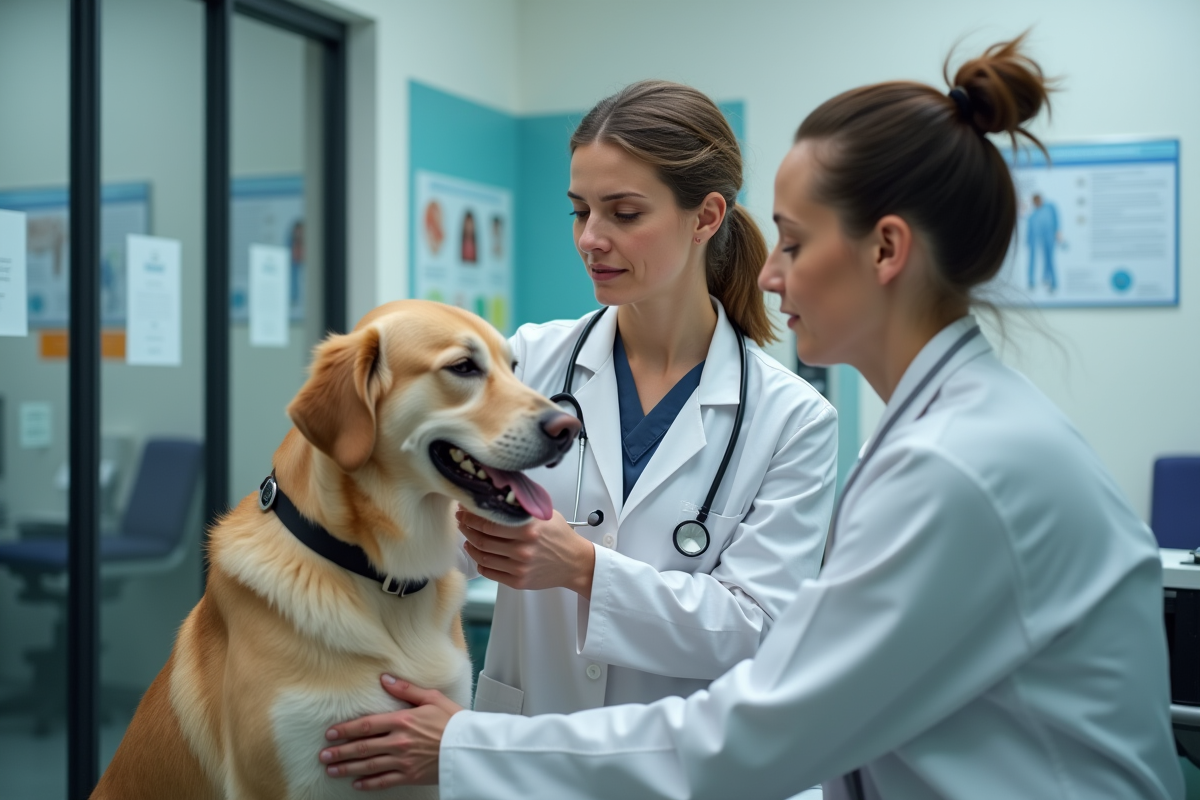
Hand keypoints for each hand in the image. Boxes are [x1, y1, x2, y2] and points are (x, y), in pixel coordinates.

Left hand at [320, 675, 461, 789]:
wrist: (470, 748)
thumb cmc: (454, 720)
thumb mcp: (432, 698)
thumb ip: (406, 690)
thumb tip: (384, 679)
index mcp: (403, 721)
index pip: (367, 725)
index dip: (346, 730)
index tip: (330, 733)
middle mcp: (399, 742)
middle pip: (363, 747)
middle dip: (340, 752)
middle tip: (322, 755)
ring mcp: (403, 761)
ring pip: (369, 766)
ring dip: (348, 768)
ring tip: (331, 769)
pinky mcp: (410, 776)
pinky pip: (384, 782)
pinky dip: (369, 783)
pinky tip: (356, 784)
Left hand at [458, 506, 595, 597]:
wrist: (574, 563)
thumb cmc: (559, 536)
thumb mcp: (545, 514)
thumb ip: (522, 506)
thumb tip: (496, 492)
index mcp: (528, 528)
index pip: (489, 521)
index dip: (471, 515)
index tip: (464, 510)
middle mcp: (522, 548)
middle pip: (482, 538)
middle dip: (467, 528)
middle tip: (461, 521)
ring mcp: (519, 567)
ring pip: (482, 556)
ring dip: (470, 545)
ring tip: (467, 537)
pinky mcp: (518, 581)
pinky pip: (489, 572)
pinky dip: (479, 562)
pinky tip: (477, 554)